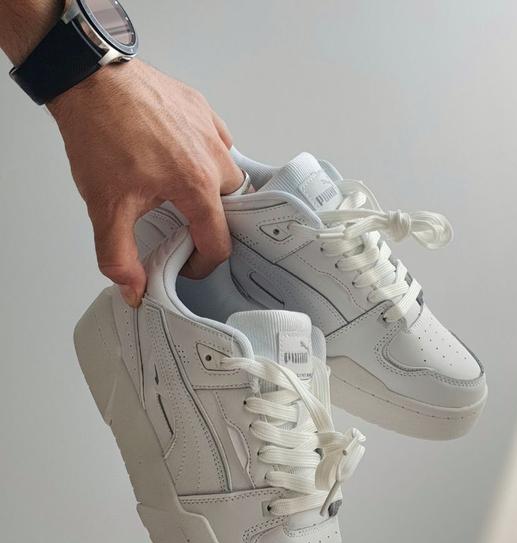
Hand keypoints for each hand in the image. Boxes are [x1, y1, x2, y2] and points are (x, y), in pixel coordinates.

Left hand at [49, 60, 243, 305]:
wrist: (87, 79)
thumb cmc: (99, 133)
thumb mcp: (106, 207)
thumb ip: (119, 258)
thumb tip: (133, 290)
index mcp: (196, 185)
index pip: (219, 242)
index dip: (202, 264)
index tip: (184, 263)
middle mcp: (212, 156)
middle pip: (231, 206)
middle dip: (210, 223)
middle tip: (182, 227)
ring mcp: (209, 128)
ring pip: (229, 171)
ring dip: (212, 189)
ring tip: (182, 192)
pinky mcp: (199, 107)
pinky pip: (218, 139)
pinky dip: (207, 156)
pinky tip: (182, 158)